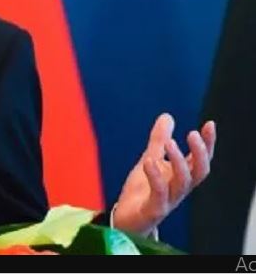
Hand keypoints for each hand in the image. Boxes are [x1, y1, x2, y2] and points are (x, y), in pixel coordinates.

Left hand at [112, 113, 215, 236]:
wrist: (126, 219)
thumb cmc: (142, 191)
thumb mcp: (150, 159)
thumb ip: (158, 140)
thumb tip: (167, 116)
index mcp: (181, 176)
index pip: (200, 160)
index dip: (208, 144)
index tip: (209, 124)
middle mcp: (179, 189)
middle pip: (199, 172)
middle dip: (200, 153)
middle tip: (192, 133)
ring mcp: (168, 200)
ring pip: (182, 182)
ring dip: (178, 162)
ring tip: (170, 142)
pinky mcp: (154, 210)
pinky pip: (159, 194)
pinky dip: (155, 177)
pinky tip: (149, 161)